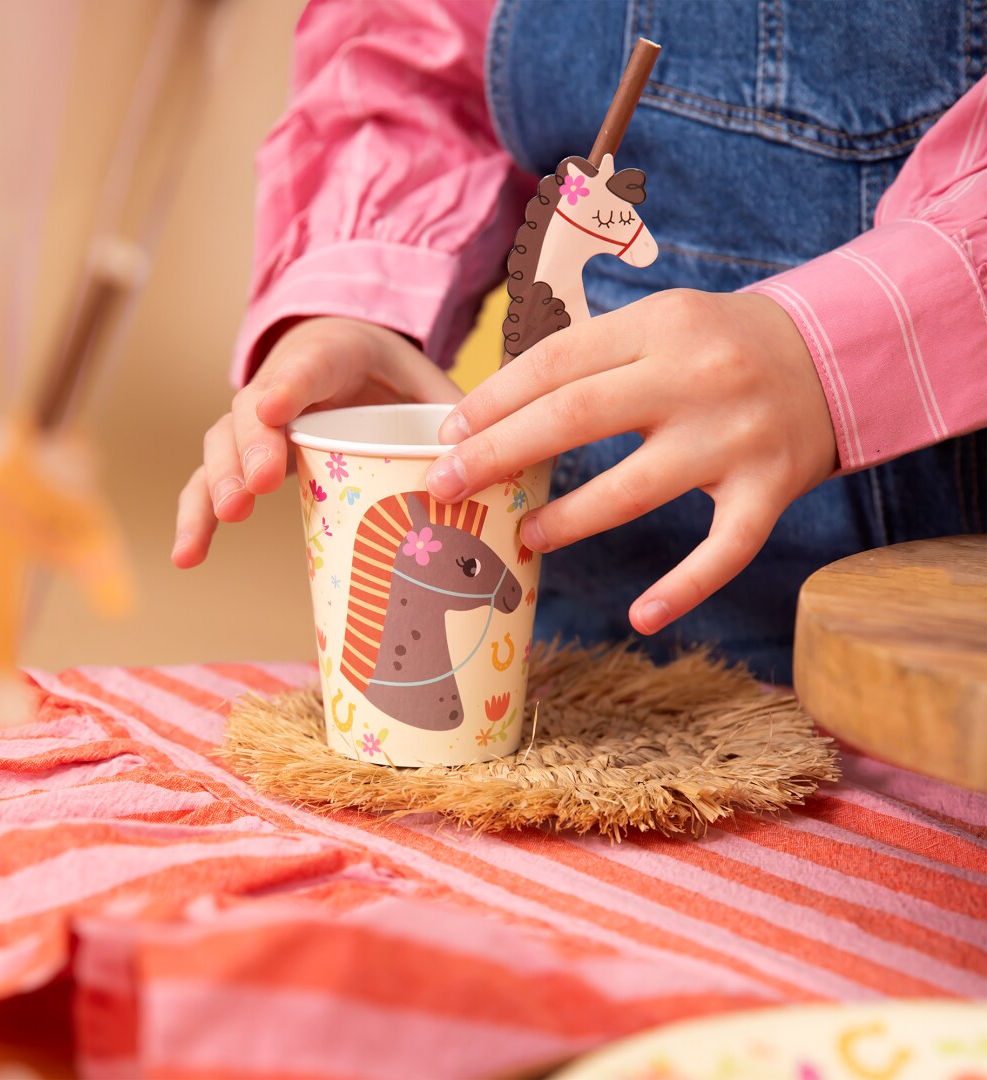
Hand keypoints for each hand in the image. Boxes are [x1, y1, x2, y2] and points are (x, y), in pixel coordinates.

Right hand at [173, 317, 461, 567]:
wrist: (345, 358)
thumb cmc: (391, 380)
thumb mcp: (429, 385)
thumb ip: (455, 418)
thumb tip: (485, 465)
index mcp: (331, 357)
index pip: (308, 365)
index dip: (291, 386)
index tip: (277, 410)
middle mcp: (281, 385)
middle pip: (255, 410)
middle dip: (253, 446)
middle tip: (261, 483)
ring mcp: (254, 423)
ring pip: (223, 444)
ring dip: (221, 481)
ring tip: (229, 515)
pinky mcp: (243, 458)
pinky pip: (208, 483)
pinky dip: (196, 518)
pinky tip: (187, 557)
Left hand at [425, 289, 836, 634]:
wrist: (832, 357)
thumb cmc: (717, 346)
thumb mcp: (658, 323)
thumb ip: (587, 357)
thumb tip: (493, 411)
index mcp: (659, 326)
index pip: (556, 362)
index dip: (493, 400)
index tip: (447, 435)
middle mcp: (696, 377)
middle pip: (578, 416)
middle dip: (499, 454)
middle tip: (445, 487)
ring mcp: (736, 437)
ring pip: (635, 489)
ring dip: (569, 519)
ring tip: (523, 537)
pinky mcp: (770, 490)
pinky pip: (724, 550)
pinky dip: (684, 587)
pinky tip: (641, 616)